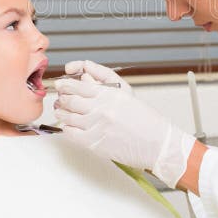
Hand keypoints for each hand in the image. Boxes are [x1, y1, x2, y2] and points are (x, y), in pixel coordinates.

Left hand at [53, 64, 194, 187]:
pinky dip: (67, 129)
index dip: (65, 85)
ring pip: (68, 117)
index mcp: (109, 94)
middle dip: (61, 98)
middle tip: (59, 98)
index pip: (78, 86)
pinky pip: (71, 134)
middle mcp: (101, 109)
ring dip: (62, 113)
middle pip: (70, 100)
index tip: (60, 84)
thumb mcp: (126, 93)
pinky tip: (71, 127)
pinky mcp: (94, 143)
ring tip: (62, 111)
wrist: (157, 143)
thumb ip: (104, 80)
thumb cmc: (145, 119)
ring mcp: (96, 127)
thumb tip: (84, 73)